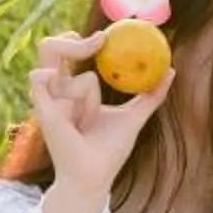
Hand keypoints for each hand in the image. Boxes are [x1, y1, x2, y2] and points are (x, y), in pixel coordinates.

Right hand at [27, 31, 172, 201]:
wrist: (95, 175)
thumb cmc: (110, 149)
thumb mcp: (134, 117)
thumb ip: (150, 95)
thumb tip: (171, 70)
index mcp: (71, 88)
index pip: (66, 52)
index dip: (78, 40)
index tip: (104, 37)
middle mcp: (55, 91)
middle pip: (50, 49)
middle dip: (69, 42)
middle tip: (97, 41)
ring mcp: (47, 99)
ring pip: (74, 77)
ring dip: (90, 96)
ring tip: (90, 122)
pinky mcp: (42, 109)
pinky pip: (47, 82)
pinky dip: (70, 94)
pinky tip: (78, 118)